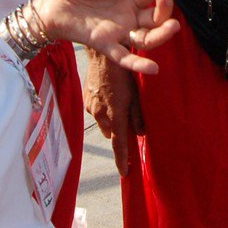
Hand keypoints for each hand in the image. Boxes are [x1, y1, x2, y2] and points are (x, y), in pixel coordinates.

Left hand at [36, 0, 179, 73]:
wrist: (53, 4)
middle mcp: (130, 15)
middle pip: (156, 16)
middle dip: (164, 8)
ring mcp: (119, 31)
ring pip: (147, 38)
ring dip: (161, 34)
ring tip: (173, 26)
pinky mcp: (105, 44)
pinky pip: (124, 57)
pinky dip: (138, 64)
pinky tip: (153, 69)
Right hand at [85, 52, 142, 176]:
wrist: (102, 54)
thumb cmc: (124, 73)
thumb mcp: (136, 94)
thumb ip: (138, 116)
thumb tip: (141, 134)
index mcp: (115, 115)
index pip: (119, 145)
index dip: (122, 160)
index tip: (124, 173)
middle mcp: (100, 115)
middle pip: (111, 133)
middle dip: (119, 131)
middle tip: (126, 116)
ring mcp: (91, 108)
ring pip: (103, 122)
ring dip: (110, 118)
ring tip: (117, 100)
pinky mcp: (86, 100)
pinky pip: (96, 111)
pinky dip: (102, 108)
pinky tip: (108, 93)